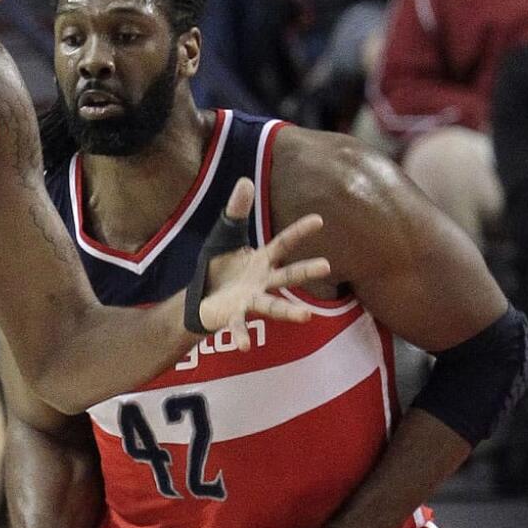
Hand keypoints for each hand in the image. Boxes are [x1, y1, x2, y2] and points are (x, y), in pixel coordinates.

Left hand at [198, 179, 329, 344]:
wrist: (201, 297)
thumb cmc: (219, 266)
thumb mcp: (224, 236)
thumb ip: (235, 212)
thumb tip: (245, 181)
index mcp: (261, 260)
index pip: (283, 243)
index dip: (299, 231)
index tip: (319, 219)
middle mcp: (262, 281)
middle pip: (287, 275)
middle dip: (305, 271)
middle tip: (327, 266)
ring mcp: (251, 300)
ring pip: (272, 304)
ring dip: (288, 311)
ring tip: (305, 317)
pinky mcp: (234, 315)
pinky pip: (239, 326)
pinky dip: (241, 335)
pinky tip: (243, 346)